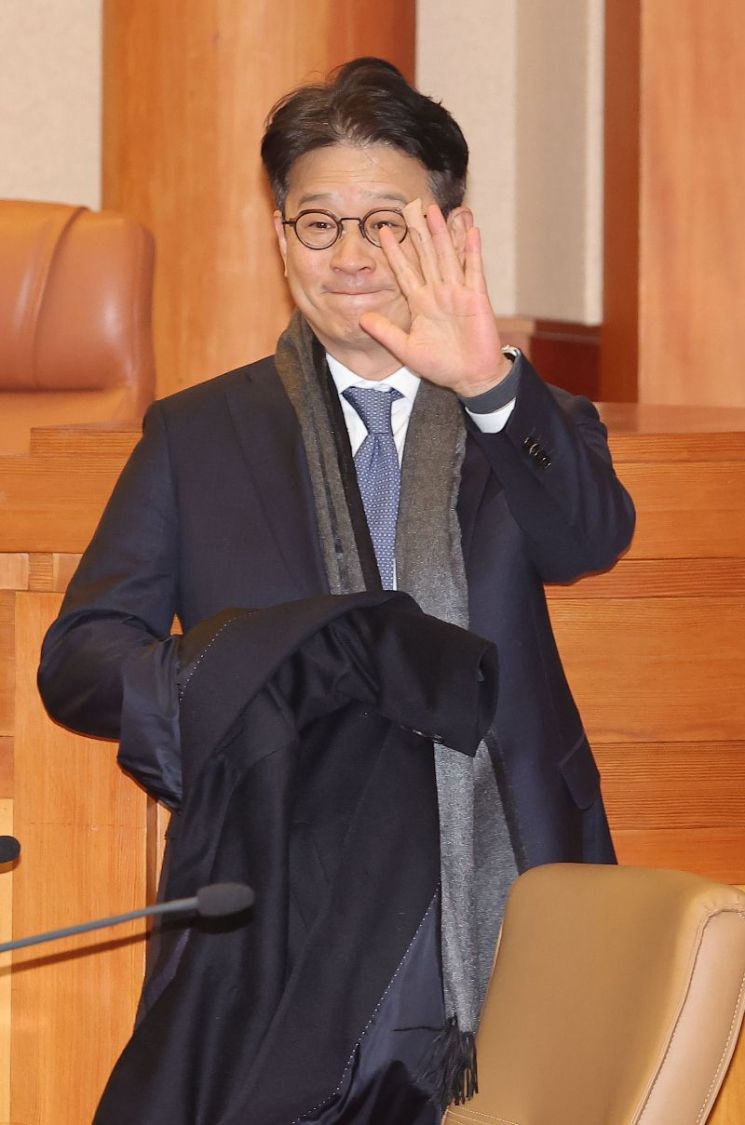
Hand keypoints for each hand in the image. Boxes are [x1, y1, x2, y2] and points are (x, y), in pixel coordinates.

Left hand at [359, 200, 511, 396]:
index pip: (404, 271)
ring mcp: (458, 293)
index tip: (380, 231)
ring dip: (441, 234)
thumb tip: (361, 318)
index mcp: (421, 303)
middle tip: (409, 206)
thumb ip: (385, 332)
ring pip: (447, 257)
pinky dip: (472, 251)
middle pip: (425, 255)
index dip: (393, 251)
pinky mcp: (477, 298)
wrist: (470, 377)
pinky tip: (471, 231)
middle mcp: (438, 293)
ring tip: (434, 211)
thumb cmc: (441, 365)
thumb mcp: (406, 349)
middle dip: (417, 231)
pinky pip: (474, 270)